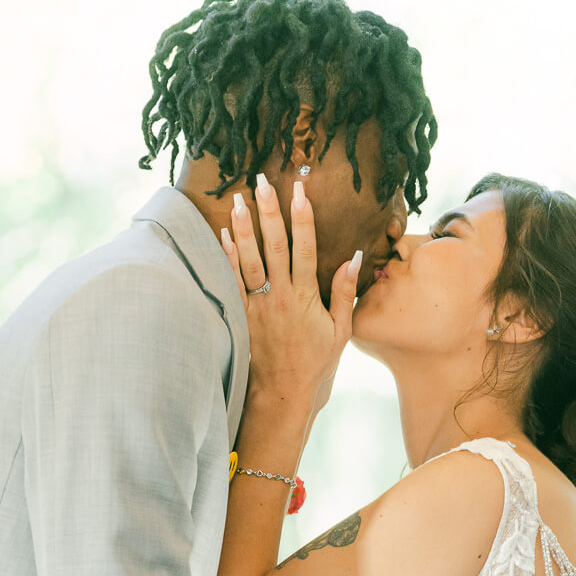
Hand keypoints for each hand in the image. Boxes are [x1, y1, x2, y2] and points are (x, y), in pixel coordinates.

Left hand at [222, 176, 360, 409]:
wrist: (283, 394)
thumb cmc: (316, 364)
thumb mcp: (341, 331)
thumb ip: (344, 293)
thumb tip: (354, 258)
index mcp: (306, 297)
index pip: (304, 248)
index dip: (302, 217)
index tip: (299, 190)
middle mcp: (280, 297)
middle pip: (273, 245)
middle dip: (268, 211)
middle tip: (262, 181)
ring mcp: (259, 305)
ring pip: (248, 259)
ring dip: (242, 228)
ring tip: (238, 199)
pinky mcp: (243, 316)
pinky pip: (233, 281)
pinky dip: (227, 257)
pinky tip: (222, 234)